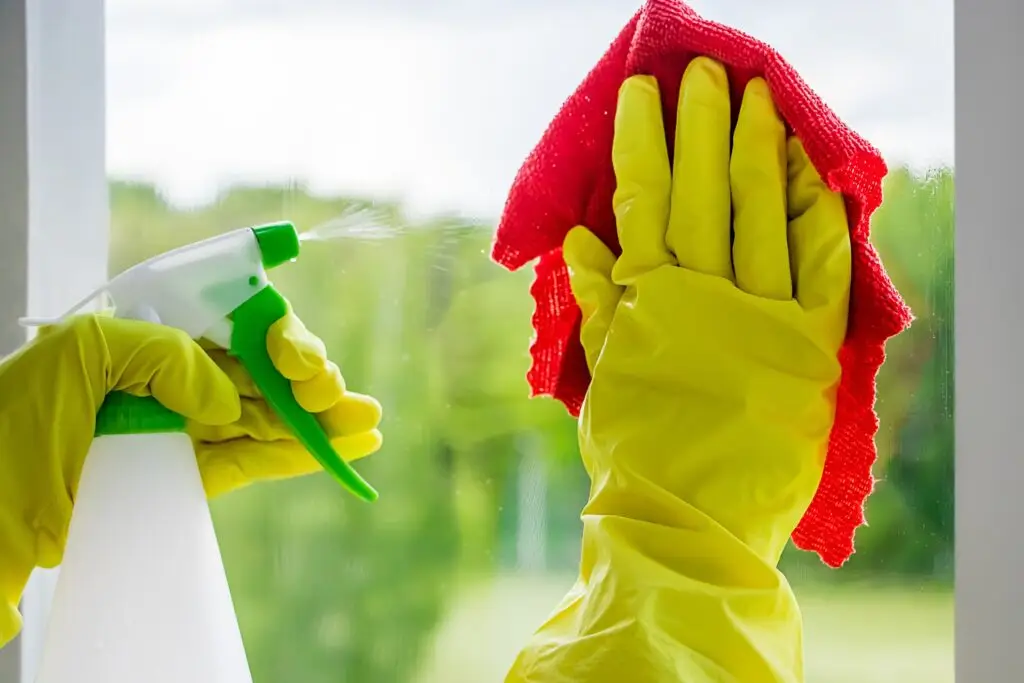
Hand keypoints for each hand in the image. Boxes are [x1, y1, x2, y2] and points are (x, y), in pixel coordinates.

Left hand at [0, 310, 381, 645]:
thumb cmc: (16, 416)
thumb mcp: (83, 353)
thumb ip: (164, 354)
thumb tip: (226, 397)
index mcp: (153, 333)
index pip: (234, 319)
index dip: (276, 332)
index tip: (293, 358)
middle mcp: (177, 376)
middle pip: (262, 367)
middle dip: (308, 378)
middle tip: (335, 396)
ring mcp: (187, 427)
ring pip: (269, 415)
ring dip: (321, 419)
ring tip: (367, 423)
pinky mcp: (192, 474)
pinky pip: (254, 459)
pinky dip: (299, 455)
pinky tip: (340, 449)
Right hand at [566, 56, 850, 564]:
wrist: (687, 526)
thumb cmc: (633, 454)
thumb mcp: (603, 377)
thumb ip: (598, 305)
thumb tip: (581, 241)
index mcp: (647, 302)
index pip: (643, 202)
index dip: (643, 143)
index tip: (641, 95)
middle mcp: (704, 297)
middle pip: (703, 193)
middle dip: (700, 126)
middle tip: (702, 74)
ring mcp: (761, 318)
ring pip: (760, 214)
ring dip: (758, 150)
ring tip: (757, 99)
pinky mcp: (809, 346)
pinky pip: (819, 267)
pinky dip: (818, 215)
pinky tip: (813, 171)